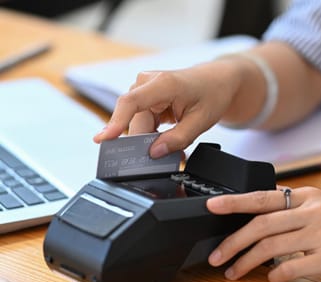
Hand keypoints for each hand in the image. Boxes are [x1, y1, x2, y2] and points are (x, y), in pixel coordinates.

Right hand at [93, 60, 241, 157]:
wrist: (216, 80)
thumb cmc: (211, 94)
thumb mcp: (202, 121)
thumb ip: (178, 139)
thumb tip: (154, 153)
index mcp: (164, 84)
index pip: (131, 103)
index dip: (115, 122)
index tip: (102, 139)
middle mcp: (148, 82)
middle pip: (134, 121)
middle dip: (145, 143)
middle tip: (161, 159)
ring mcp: (143, 88)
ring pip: (137, 123)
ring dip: (150, 138)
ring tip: (171, 145)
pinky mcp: (144, 97)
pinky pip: (140, 121)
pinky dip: (151, 133)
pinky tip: (164, 138)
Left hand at [207, 187, 320, 281]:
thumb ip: (297, 208)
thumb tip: (263, 217)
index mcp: (310, 196)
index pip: (264, 197)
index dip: (234, 202)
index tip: (211, 206)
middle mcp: (313, 211)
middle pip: (261, 225)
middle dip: (233, 242)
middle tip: (216, 257)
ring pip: (271, 247)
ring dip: (246, 262)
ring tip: (233, 272)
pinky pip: (292, 267)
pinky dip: (276, 275)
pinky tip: (270, 279)